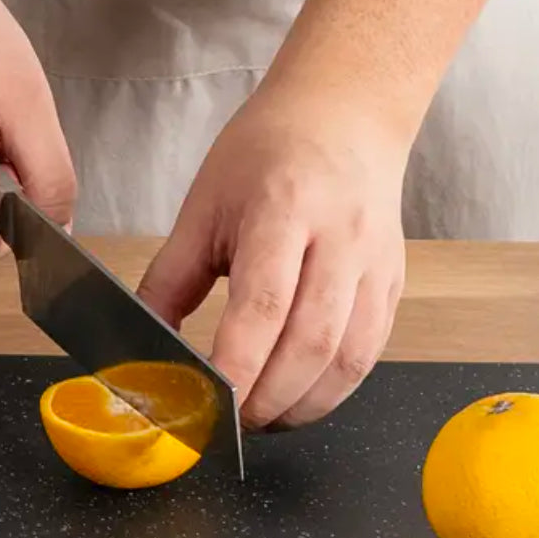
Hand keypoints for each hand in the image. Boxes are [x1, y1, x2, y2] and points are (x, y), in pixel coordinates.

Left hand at [137, 84, 406, 429]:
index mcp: (284, 209)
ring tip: (262, 417)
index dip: (238, 367)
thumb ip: (171, 278)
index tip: (210, 404)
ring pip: (349, 358)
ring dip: (303, 405)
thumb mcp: (205, 204)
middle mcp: (340, 239)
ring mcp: (375, 263)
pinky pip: (369, 353)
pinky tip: (299, 396)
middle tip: (230, 422)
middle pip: (312, 343)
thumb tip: (145, 345)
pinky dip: (333, 389)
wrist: (345, 115)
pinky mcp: (392, 283)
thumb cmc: (268, 152)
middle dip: (268, 398)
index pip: (264, 305)